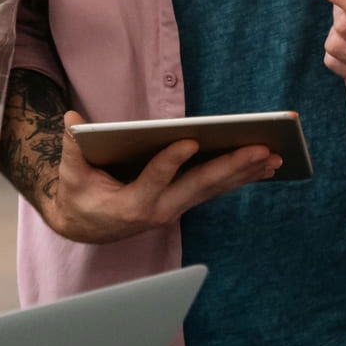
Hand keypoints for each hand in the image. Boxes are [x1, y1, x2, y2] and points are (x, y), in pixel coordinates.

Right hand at [45, 115, 279, 244]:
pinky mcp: (184, 202)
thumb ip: (72, 149)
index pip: (153, 180)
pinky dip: (240, 176)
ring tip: (274, 155)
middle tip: (261, 149)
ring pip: (214, 188)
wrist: (86, 226)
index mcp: (131, 204)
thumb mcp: (71, 174)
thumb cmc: (79, 195)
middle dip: (231, 166)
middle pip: (199, 186)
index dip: (169, 162)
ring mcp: (175, 208)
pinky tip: (264, 165)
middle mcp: (160, 210)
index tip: (187, 141)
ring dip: (245, 172)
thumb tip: (73, 119)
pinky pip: (216, 189)